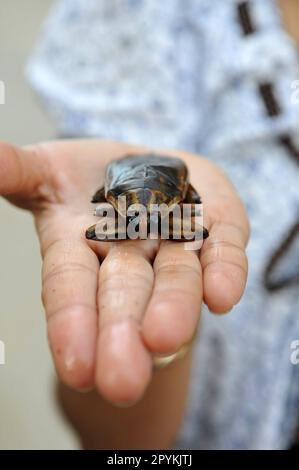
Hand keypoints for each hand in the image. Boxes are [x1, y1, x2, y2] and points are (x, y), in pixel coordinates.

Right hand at [0, 139, 248, 403]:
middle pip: (124, 294)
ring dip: (174, 308)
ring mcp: (175, 244)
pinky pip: (224, 250)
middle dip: (123, 332)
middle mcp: (128, 255)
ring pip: (177, 279)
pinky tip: (222, 296)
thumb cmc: (87, 177)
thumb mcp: (46, 169)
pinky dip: (225, 271)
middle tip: (122, 380)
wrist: (146, 167)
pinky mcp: (217, 227)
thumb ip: (19, 171)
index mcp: (79, 246)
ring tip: (168, 339)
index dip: (72, 323)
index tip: (78, 369)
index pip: (70, 287)